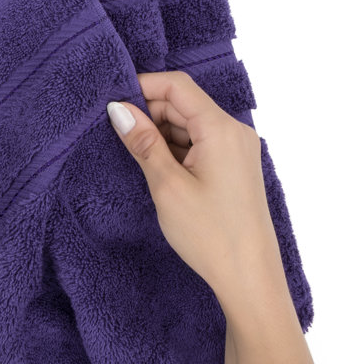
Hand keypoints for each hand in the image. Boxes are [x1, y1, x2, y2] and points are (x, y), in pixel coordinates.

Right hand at [106, 71, 284, 309]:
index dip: (143, 87)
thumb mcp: (167, 186)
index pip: (178, 86)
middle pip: (184, 104)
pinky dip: (176, 149)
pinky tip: (159, 169)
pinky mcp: (235, 166)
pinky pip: (201, 143)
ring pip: (190, 125)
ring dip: (161, 134)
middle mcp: (235, 132)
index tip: (113, 102)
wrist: (249, 277)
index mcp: (221, 129)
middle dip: (150, 113)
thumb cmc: (211, 234)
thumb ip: (143, 142)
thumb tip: (119, 110)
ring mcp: (237, 149)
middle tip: (119, 136)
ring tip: (138, 159)